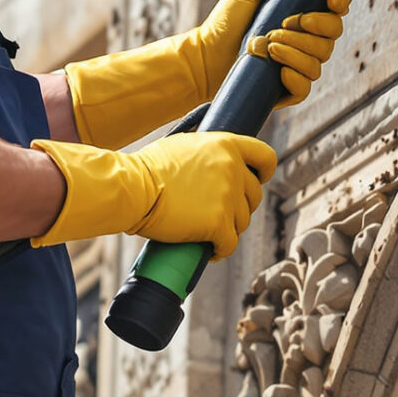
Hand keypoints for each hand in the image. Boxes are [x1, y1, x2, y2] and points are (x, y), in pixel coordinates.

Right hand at [131, 131, 278, 259]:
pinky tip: (210, 252)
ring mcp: (227, 196)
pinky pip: (229, 244)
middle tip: (221, 215)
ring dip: (228, 230)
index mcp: (225, 144)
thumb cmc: (146, 168)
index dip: (263, 172)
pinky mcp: (218, 223)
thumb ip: (207, 153)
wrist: (132, 187)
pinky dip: (220, 251)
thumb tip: (212, 164)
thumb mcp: (184, 145)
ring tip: (209, 234)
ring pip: (242, 222)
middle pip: (254, 195)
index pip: (265, 157)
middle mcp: (232, 168)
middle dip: (240, 207)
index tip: (258, 181)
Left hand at [204, 0, 353, 107]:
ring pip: (319, 60)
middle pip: (333, 33)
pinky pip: (306, 87)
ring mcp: (299, 64)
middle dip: (314, 26)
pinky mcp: (288, 88)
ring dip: (296, 51)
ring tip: (267, 44)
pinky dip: (295, 78)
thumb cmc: (225, 23)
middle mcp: (307, 39)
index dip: (341, 1)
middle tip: (284, 23)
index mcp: (303, 13)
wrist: (204, 56)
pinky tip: (279, 72)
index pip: (336, 7)